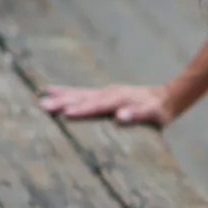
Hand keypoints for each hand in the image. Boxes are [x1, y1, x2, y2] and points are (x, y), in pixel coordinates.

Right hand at [38, 84, 173, 124]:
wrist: (166, 97)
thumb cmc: (160, 110)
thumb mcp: (154, 115)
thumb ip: (138, 114)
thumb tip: (121, 116)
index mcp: (119, 100)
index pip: (97, 106)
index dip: (82, 110)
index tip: (66, 113)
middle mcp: (109, 93)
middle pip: (82, 98)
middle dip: (63, 103)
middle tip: (43, 107)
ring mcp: (104, 92)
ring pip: (78, 93)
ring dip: (60, 96)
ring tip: (41, 98)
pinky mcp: (103, 93)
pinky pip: (81, 92)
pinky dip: (66, 91)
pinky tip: (52, 90)